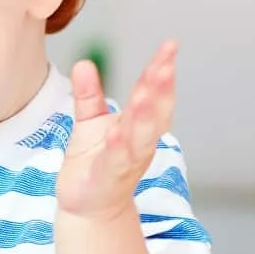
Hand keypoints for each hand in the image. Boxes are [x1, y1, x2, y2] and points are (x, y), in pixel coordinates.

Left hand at [56, 40, 176, 220]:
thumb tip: (84, 63)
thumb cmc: (93, 162)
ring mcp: (125, 161)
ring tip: (144, 92)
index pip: (151, 94)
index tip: (170, 46)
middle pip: (154, 114)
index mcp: (137, 126)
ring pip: (140, 137)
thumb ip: (89, 95)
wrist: (87, 206)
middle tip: (165, 64)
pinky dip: (117, 147)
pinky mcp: (107, 179)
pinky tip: (116, 133)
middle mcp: (138, 142)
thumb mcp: (90, 123)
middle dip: (161, 89)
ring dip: (144, 116)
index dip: (160, 71)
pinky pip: (115, 161)